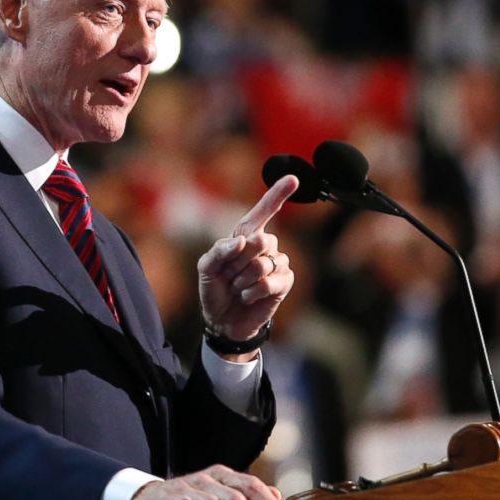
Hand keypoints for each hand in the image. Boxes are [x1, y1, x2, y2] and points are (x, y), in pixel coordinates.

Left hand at [198, 175, 297, 355]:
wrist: (222, 321)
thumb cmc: (214, 290)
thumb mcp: (206, 268)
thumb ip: (220, 250)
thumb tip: (244, 240)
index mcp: (245, 236)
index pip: (263, 211)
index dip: (277, 194)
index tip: (293, 178)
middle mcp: (265, 246)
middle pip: (260, 240)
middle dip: (237, 262)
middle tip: (230, 276)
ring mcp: (277, 263)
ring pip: (262, 264)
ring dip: (243, 280)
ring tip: (238, 288)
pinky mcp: (284, 282)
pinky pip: (270, 282)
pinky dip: (252, 292)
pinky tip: (248, 297)